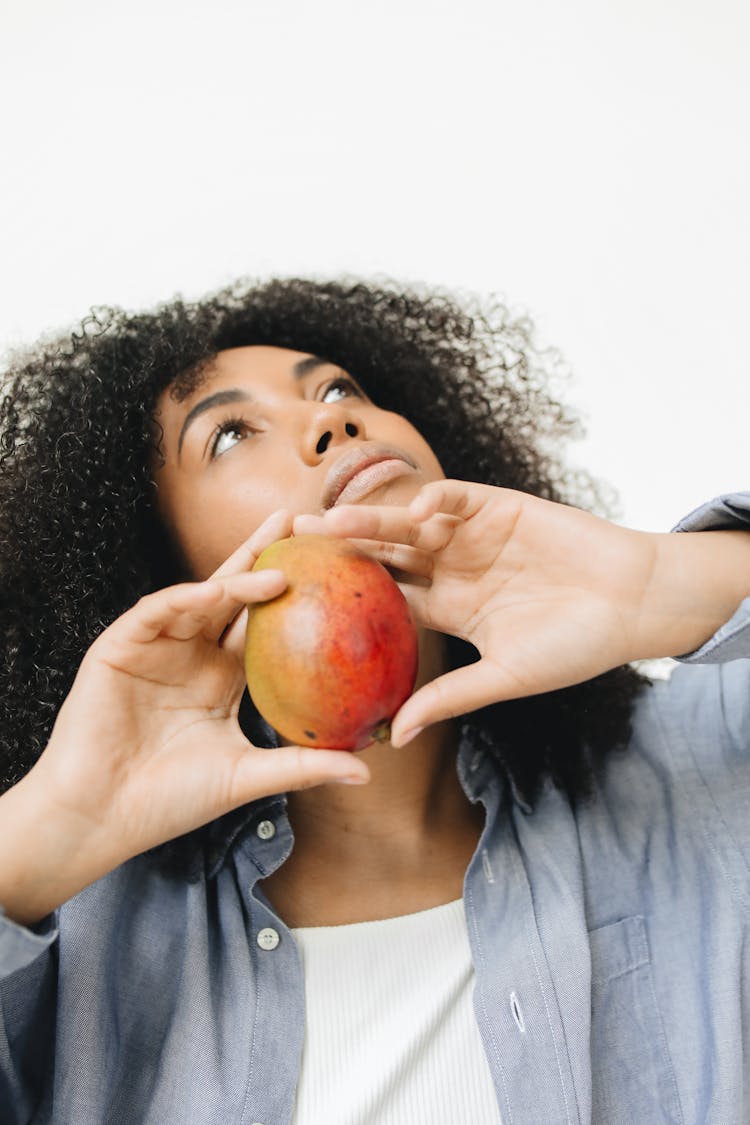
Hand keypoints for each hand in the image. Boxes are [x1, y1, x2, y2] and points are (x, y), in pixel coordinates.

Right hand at [25, 510, 369, 877]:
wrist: (99, 818)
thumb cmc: (169, 801)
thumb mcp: (247, 776)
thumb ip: (302, 765)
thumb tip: (367, 768)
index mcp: (221, 677)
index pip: (264, 624)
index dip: (295, 595)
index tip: (334, 569)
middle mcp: (192, 654)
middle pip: (235, 594)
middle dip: (266, 554)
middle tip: (301, 521)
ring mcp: (156, 647)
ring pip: (201, 596)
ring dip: (236, 574)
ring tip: (276, 557)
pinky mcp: (120, 646)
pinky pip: (157, 611)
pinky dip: (186, 599)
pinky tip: (217, 591)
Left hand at [295, 481, 674, 743]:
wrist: (632, 602)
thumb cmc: (575, 645)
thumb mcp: (506, 676)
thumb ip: (450, 697)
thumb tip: (392, 737)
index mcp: (449, 608)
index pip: (385, 602)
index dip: (343, 601)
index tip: (300, 606)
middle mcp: (452, 569)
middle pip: (385, 557)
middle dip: (340, 552)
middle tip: (291, 551)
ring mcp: (472, 536)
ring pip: (410, 526)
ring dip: (372, 521)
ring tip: (330, 524)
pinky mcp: (498, 507)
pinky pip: (456, 499)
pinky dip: (433, 502)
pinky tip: (408, 511)